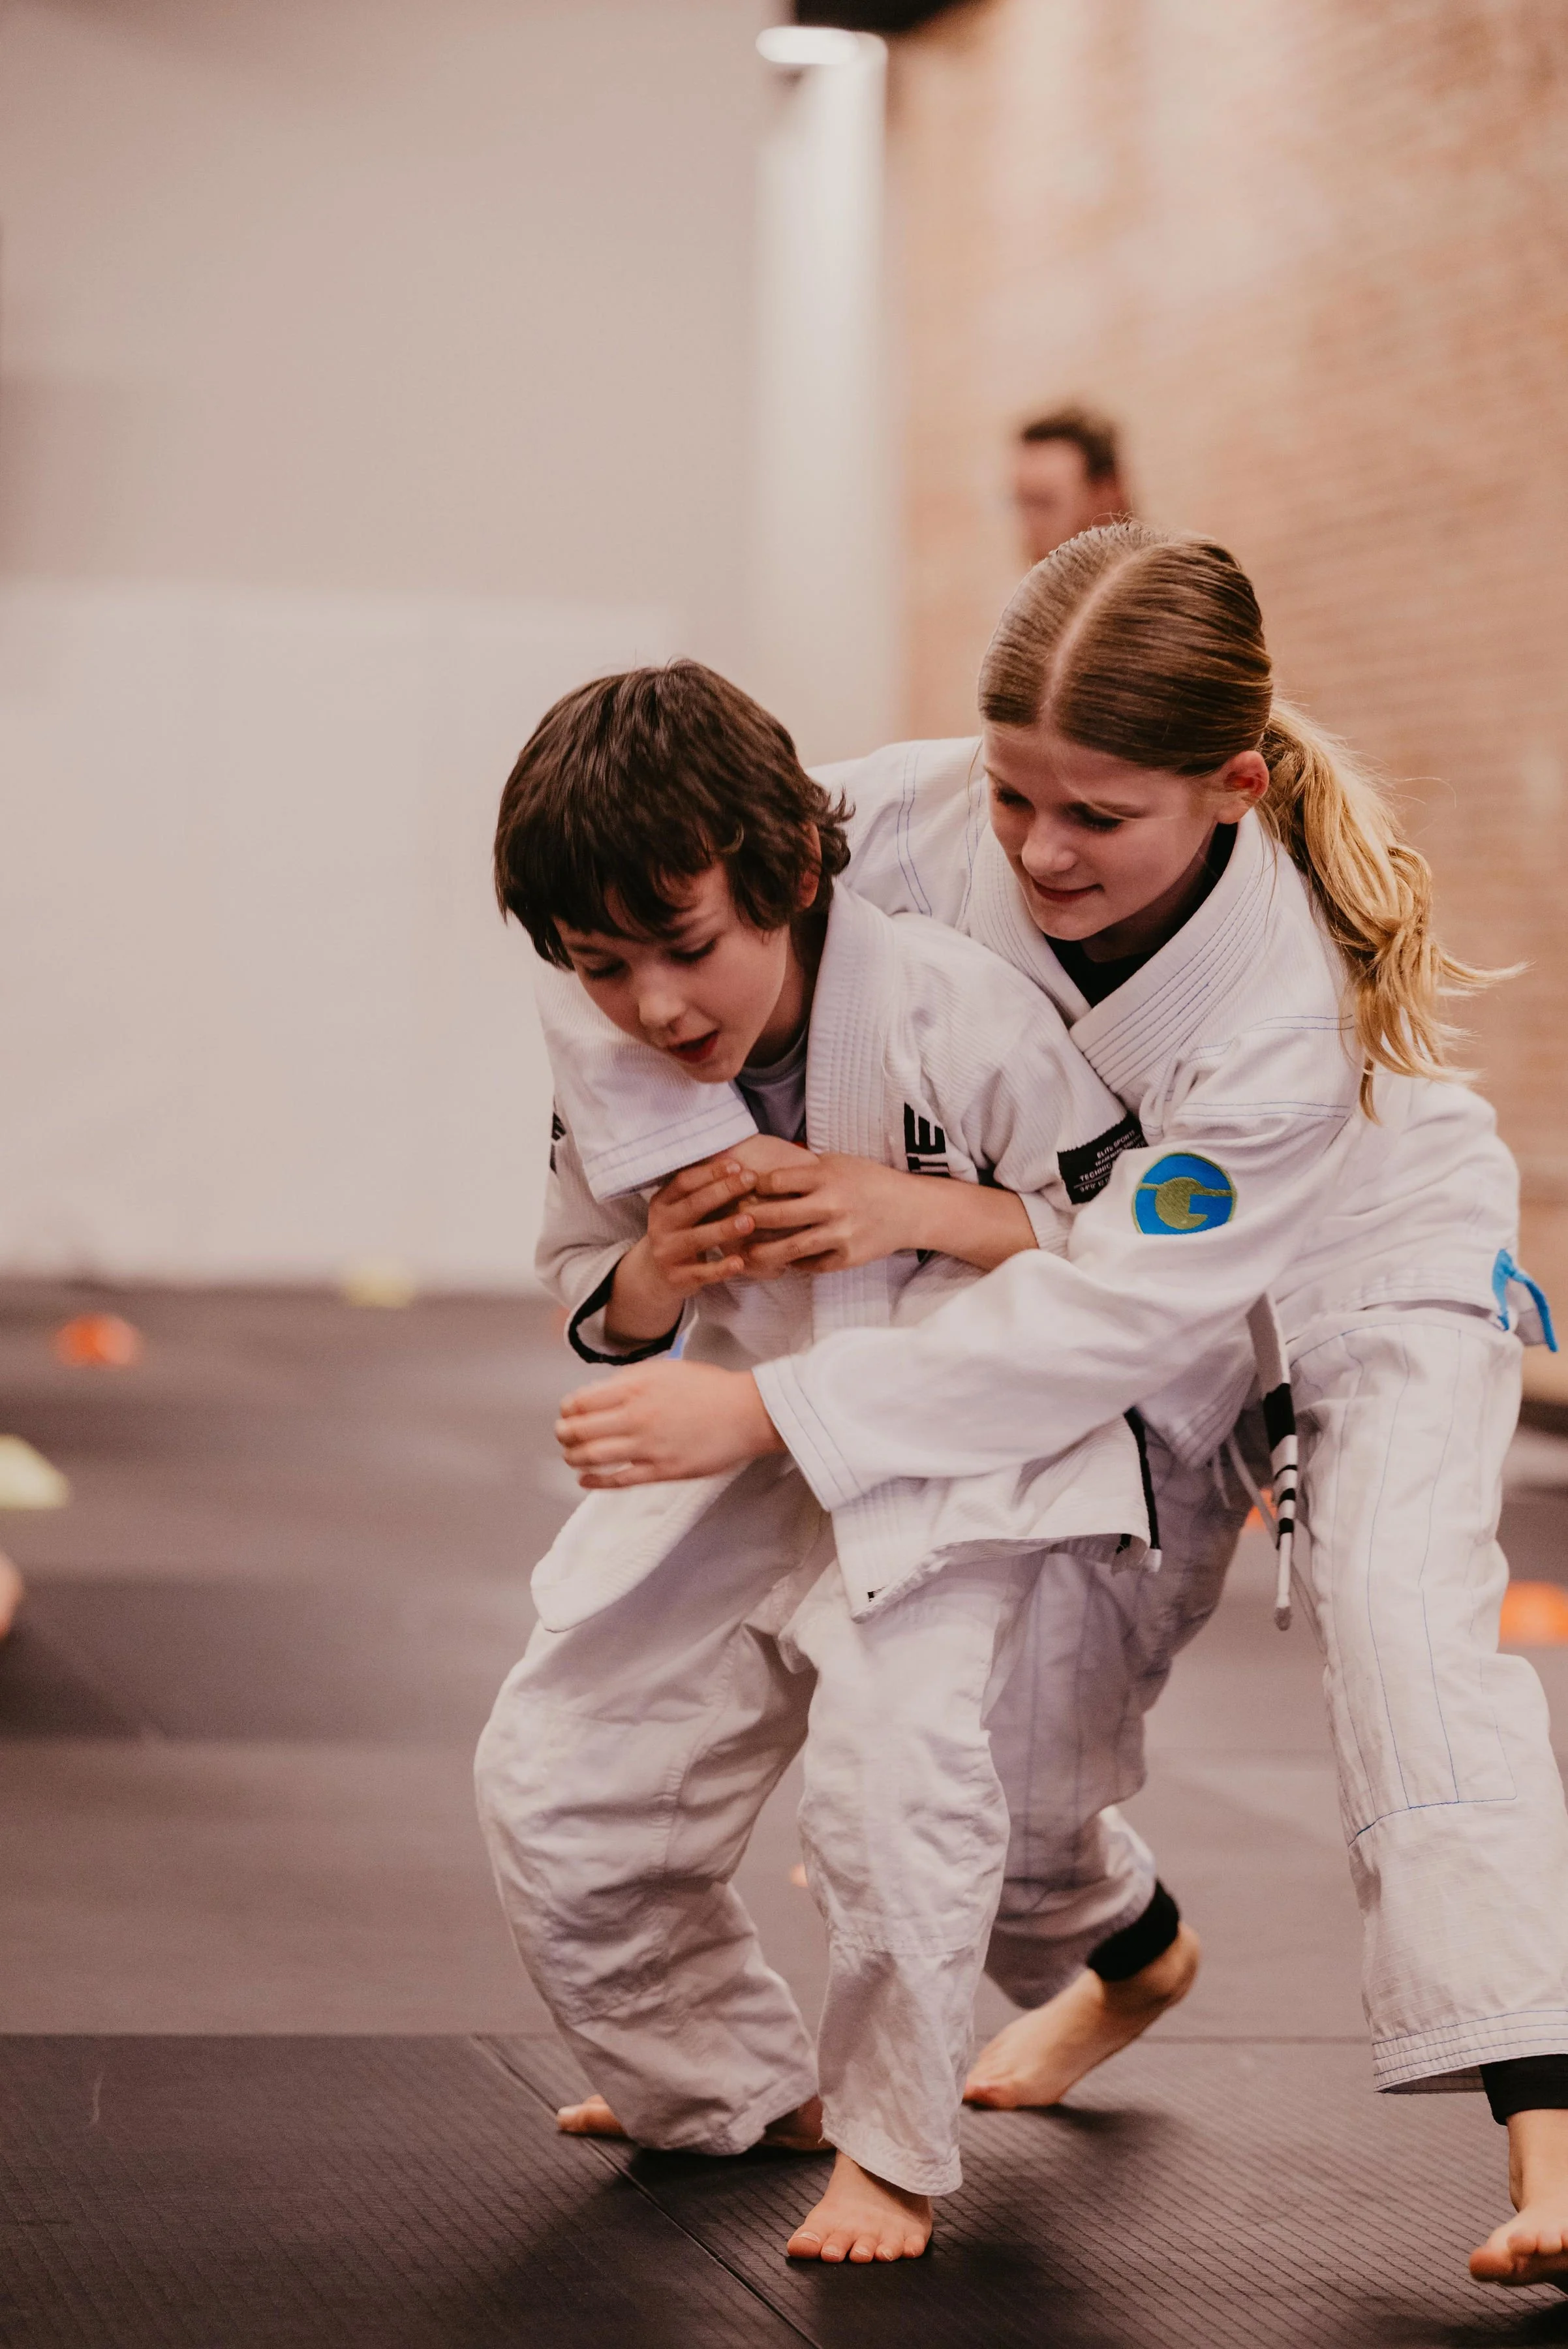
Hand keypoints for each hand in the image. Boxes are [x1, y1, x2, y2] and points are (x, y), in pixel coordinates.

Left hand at [556, 1359, 785, 1486]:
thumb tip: (598, 1393)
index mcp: (635, 1386)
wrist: (747, 1412)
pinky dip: (594, 1481)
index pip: (580, 1401)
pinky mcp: (662, 1470)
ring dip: (573, 1457)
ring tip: (571, 1456)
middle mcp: (636, 1415)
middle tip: (563, 1435)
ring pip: (593, 1456)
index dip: (567, 1409)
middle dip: (564, 1434)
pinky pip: (618, 1480)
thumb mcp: (664, 1369)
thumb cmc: (709, 1388)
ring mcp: (648, 1445)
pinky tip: (584, 1480)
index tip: (566, 1413)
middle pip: (579, 1430)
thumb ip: (629, 1380)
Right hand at [603, 1148, 780, 1343]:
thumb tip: (741, 1164)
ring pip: (697, 1238)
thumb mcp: (683, 1210)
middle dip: (723, 1191)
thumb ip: (704, 1192)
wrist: (655, 1275)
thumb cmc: (682, 1233)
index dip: (710, 1172)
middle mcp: (660, 1225)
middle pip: (693, 1205)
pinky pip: (702, 1273)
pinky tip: (740, 1262)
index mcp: (661, 1203)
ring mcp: (666, 1252)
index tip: (738, 1164)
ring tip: (750, 1221)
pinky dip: (721, 1268)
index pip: (684, 1182)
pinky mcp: (677, 1278)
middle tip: (752, 1180)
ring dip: (723, 1229)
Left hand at [738, 1154, 931, 1274]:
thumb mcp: (838, 1163)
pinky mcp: (847, 1258)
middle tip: (731, 1224)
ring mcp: (840, 1234)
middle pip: (776, 1215)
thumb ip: (804, 1169)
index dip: (754, 1187)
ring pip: (789, 1248)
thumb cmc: (868, 1181)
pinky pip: (811, 1265)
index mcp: (826, 1176)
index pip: (775, 1182)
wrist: (910, 1209)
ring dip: (762, 1253)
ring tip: (744, 1254)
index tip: (744, 1192)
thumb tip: (761, 1176)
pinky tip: (782, 1261)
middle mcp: (832, 1205)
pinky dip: (794, 1264)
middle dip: (748, 1220)